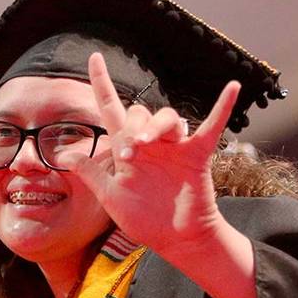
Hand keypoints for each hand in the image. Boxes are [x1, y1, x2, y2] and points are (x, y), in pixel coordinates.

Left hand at [61, 52, 239, 256]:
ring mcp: (175, 147)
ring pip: (167, 117)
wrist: (175, 240)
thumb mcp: (111, 197)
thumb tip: (64, 155)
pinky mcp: (197, 156)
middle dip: (131, 128)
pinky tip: (233, 88)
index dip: (102, 83)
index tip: (94, 58)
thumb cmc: (145, 220)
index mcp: (128, 149)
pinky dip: (223, 107)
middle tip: (129, 154)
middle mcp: (151, 143)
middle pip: (140, 113)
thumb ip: (92, 174)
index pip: (111, 109)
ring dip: (155, 126)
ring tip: (146, 144)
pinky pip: (212, 126)